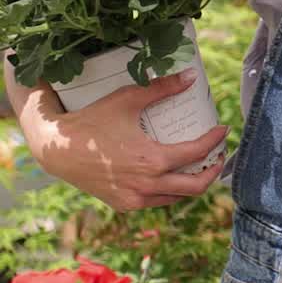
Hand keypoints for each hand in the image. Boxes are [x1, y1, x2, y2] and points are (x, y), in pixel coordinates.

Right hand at [20, 69, 228, 212]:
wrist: (57, 149)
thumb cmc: (92, 121)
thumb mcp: (127, 99)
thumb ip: (162, 88)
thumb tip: (192, 77)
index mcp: (152, 161)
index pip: (196, 154)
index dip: (214, 141)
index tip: (222, 131)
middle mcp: (146, 186)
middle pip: (195, 187)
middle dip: (213, 171)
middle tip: (219, 155)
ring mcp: (135, 199)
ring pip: (177, 198)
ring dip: (192, 183)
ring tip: (199, 166)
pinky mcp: (124, 205)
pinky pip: (156, 201)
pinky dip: (169, 190)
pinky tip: (171, 175)